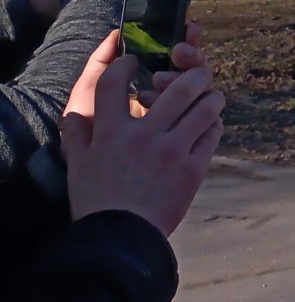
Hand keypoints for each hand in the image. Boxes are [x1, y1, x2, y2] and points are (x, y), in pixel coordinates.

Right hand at [61, 32, 224, 237]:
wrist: (121, 238)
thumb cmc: (97, 202)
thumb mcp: (78, 167)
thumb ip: (77, 136)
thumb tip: (74, 115)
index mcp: (110, 132)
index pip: (116, 82)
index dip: (125, 65)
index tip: (134, 63)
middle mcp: (144, 136)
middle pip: (180, 88)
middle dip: (193, 74)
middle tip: (195, 73)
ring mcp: (172, 151)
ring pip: (205, 108)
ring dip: (211, 98)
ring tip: (210, 97)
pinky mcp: (193, 168)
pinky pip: (212, 135)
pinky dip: (213, 125)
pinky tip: (210, 125)